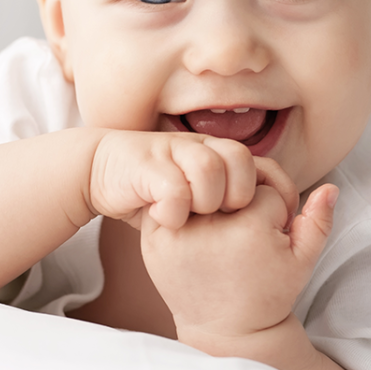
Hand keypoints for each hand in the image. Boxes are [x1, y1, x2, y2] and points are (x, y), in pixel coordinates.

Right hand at [88, 130, 296, 229]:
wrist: (98, 168)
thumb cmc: (149, 187)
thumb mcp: (192, 192)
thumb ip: (222, 199)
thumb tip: (264, 219)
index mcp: (214, 153)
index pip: (262, 165)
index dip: (272, 193)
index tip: (270, 222)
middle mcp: (197, 147)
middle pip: (240, 159)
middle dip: (238, 195)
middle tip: (220, 218)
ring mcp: (170, 153)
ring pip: (209, 168)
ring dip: (205, 201)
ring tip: (192, 218)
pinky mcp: (145, 167)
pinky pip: (173, 188)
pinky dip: (173, 210)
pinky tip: (166, 220)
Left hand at [140, 179, 337, 337]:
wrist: (225, 328)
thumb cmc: (266, 292)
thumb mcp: (301, 262)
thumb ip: (318, 222)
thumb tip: (330, 188)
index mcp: (250, 228)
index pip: (265, 189)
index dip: (274, 210)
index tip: (270, 237)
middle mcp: (210, 227)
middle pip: (230, 180)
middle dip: (241, 199)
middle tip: (243, 231)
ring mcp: (178, 232)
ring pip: (201, 185)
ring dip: (210, 199)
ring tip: (220, 231)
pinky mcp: (154, 239)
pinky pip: (171, 201)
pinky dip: (182, 207)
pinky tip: (195, 229)